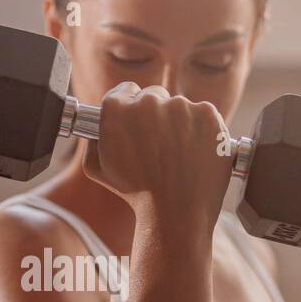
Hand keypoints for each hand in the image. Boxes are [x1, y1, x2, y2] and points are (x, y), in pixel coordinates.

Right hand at [83, 83, 233, 234]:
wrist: (175, 211)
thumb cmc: (136, 194)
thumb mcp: (97, 169)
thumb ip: (93, 140)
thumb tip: (98, 128)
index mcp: (117, 110)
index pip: (125, 91)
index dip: (130, 105)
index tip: (138, 120)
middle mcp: (148, 101)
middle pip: (153, 95)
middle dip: (155, 114)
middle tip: (159, 143)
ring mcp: (180, 106)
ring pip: (179, 106)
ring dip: (179, 123)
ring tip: (179, 155)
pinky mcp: (207, 114)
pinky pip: (203, 113)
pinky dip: (202, 129)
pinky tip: (195, 152)